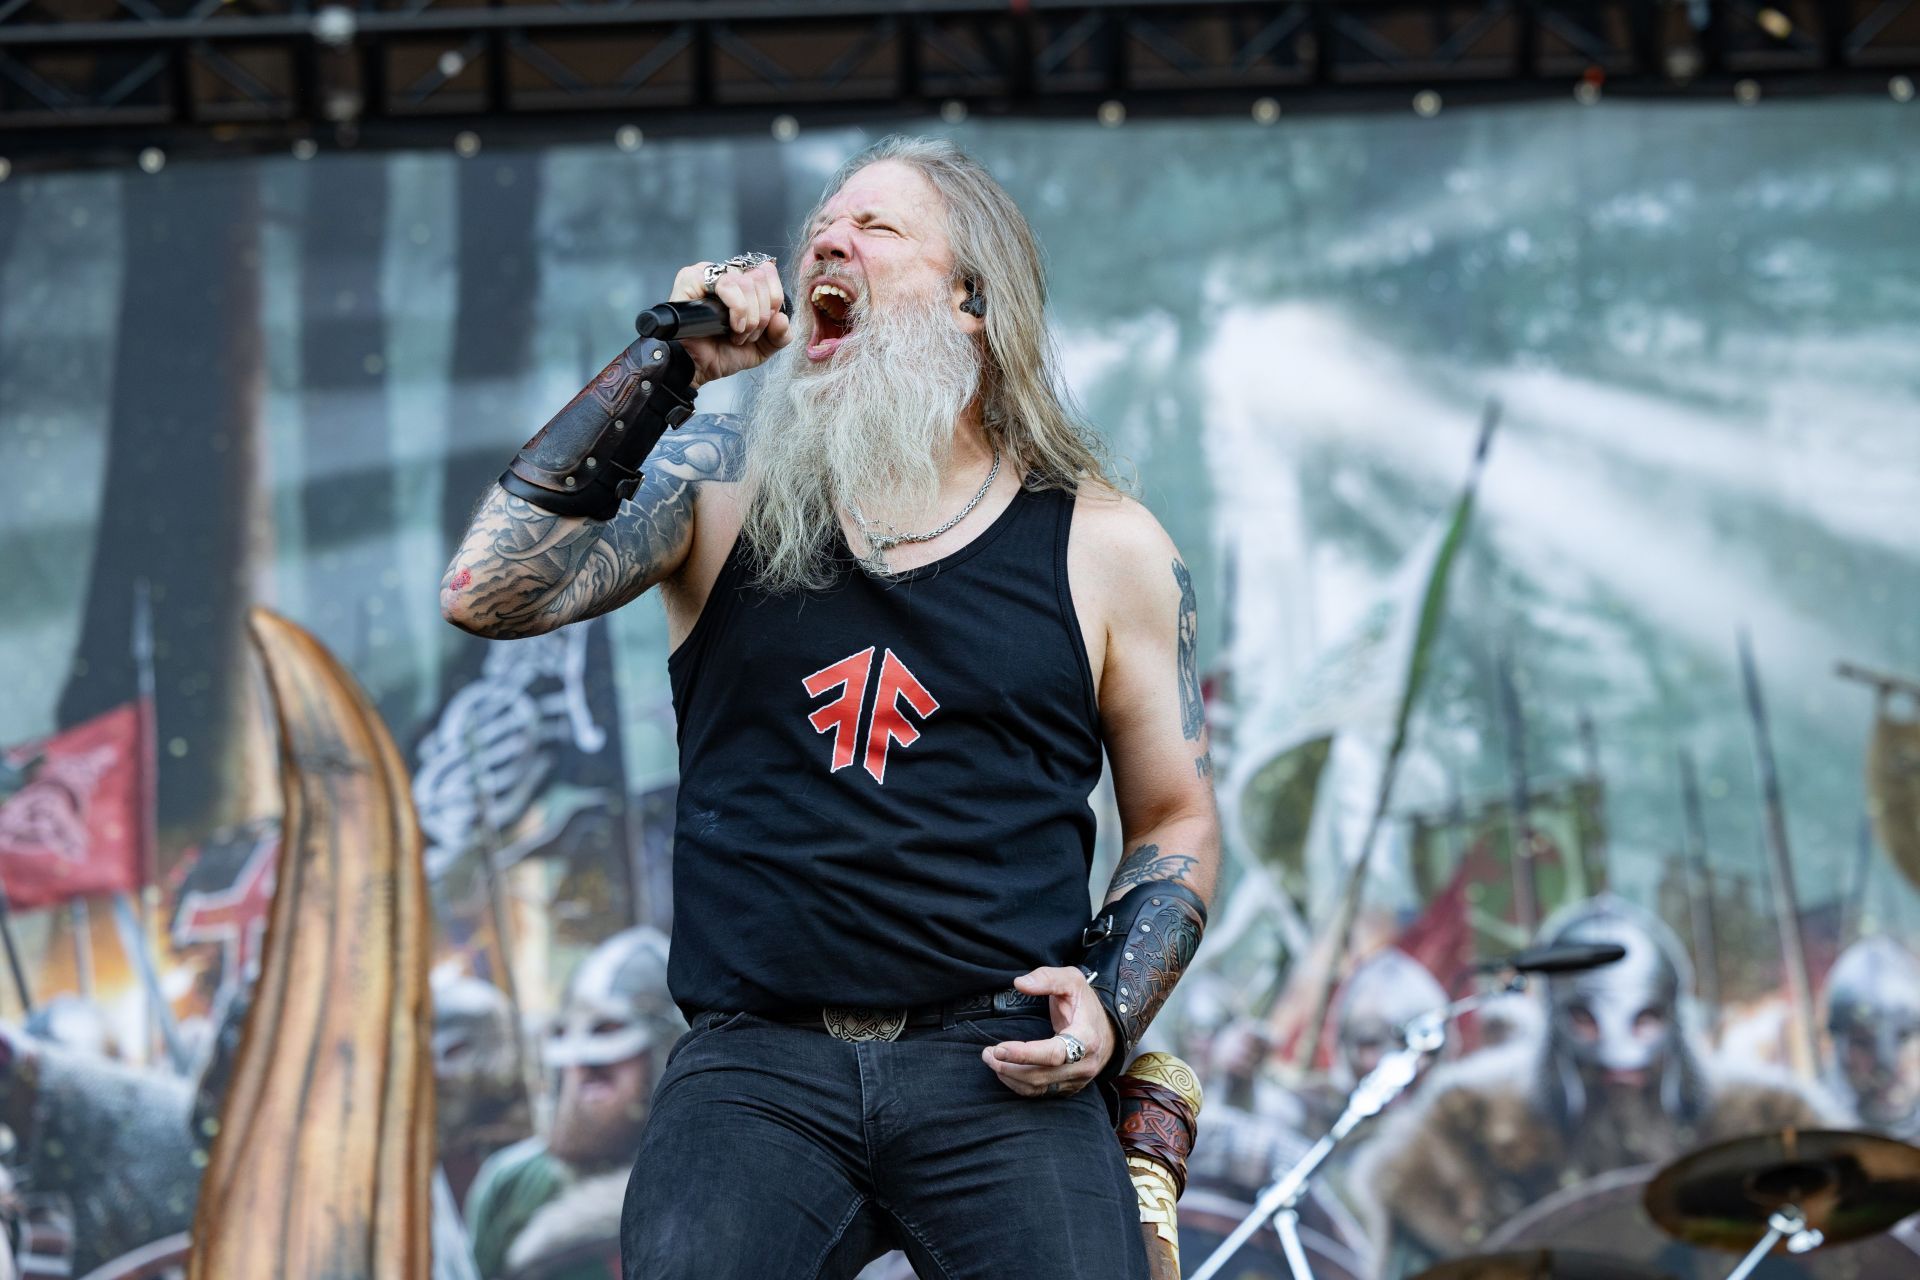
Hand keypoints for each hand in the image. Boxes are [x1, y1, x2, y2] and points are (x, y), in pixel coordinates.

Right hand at [668, 258, 790, 386]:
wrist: (701, 368)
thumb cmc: (726, 353)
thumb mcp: (764, 347)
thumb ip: (781, 334)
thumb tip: (782, 318)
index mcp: (743, 281)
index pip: (768, 272)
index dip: (774, 299)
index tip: (766, 324)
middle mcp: (726, 273)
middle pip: (758, 278)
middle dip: (761, 314)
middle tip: (748, 334)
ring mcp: (707, 274)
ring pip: (744, 281)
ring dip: (748, 315)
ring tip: (737, 334)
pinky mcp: (691, 279)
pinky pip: (725, 284)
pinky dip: (736, 308)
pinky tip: (731, 326)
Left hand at [980, 965, 1115, 1098]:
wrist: (1109, 1030)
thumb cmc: (1086, 1004)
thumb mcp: (1072, 980)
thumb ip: (1046, 978)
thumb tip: (1019, 984)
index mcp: (1086, 1038)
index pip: (1053, 1054)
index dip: (1024, 1054)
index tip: (999, 1048)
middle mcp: (1084, 1064)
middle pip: (1041, 1075)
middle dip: (1009, 1067)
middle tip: (987, 1054)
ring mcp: (1077, 1079)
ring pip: (1039, 1087)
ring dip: (1010, 1077)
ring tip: (991, 1060)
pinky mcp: (1069, 1087)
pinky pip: (1041, 1092)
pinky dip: (1019, 1085)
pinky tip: (1005, 1071)